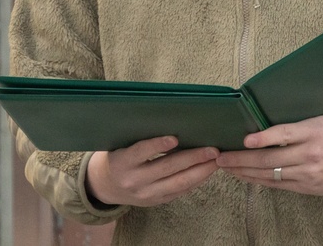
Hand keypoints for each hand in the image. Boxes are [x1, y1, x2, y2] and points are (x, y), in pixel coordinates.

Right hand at [85, 136, 218, 206]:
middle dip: (192, 158)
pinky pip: (180, 191)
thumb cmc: (120, 156)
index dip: (157, 145)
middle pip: (166, 168)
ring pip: (178, 183)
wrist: (107, 186)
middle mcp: (134, 180)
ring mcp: (146, 194)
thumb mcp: (122, 145)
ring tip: (216, 160)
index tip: (175, 137)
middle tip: (212, 149)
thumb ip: (141, 136)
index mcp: (122, 162)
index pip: (140, 152)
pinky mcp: (156, 201)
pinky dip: (196, 180)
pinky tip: (208, 170)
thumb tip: (174, 122)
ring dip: (200, 171)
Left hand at [215, 114, 322, 195]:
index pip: (284, 134)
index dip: (263, 138)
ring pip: (270, 175)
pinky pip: (279, 185)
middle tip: (221, 158)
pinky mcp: (308, 187)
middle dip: (241, 159)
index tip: (244, 140)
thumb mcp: (321, 119)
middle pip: (269, 159)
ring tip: (227, 168)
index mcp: (313, 132)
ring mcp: (308, 173)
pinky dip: (260, 181)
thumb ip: (297, 123)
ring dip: (245, 172)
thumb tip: (266, 121)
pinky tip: (246, 177)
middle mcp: (309, 154)